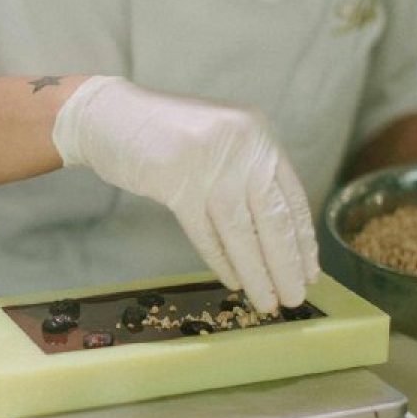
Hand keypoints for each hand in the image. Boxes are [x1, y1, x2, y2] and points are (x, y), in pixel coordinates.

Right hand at [52, 76, 319, 313]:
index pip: (291, 197)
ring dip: (257, 272)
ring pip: (242, 231)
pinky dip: (220, 259)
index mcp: (258, 136)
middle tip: (295, 298)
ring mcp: (210, 163)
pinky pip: (206, 231)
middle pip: (273, 218)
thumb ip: (245, 173)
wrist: (107, 116)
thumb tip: (274, 232)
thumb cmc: (162, 133)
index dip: (302, 239)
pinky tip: (233, 281)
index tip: (310, 272)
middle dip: (286, 264)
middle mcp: (242, 145)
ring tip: (267, 301)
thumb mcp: (219, 142)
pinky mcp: (176, 180)